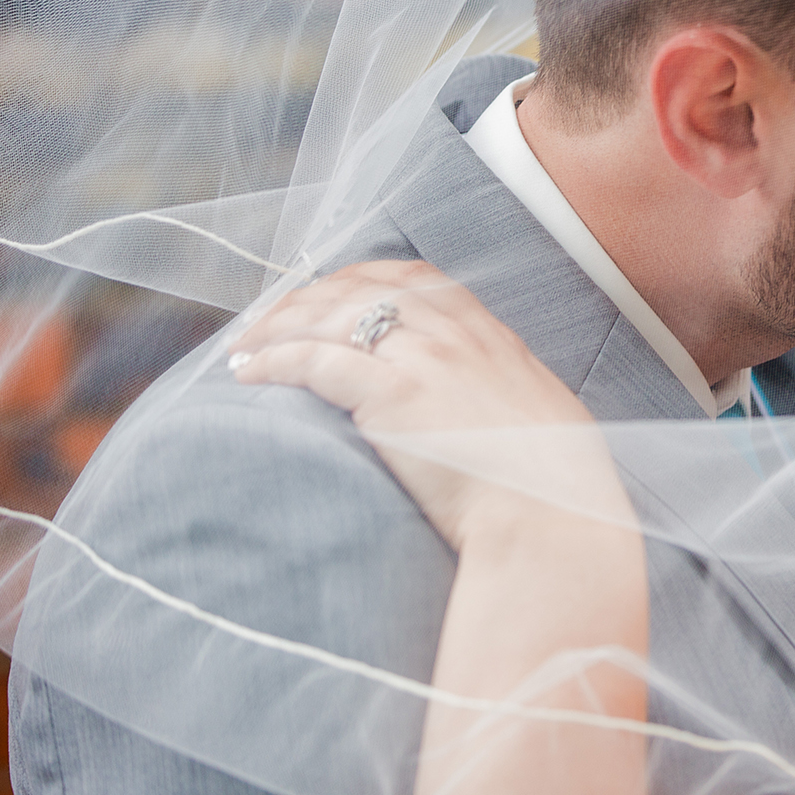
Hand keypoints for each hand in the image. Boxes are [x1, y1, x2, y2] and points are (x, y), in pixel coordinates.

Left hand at [229, 261, 622, 551]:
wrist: (550, 517)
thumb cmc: (550, 485)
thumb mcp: (540, 414)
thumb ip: (501, 392)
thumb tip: (480, 403)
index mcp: (491, 337)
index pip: (416, 279)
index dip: (361, 277)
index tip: (328, 292)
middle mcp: (455, 336)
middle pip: (362, 290)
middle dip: (307, 298)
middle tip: (268, 320)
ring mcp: (425, 362)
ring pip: (332, 317)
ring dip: (277, 327)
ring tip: (244, 346)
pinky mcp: (393, 397)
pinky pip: (316, 362)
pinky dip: (274, 361)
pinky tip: (249, 372)